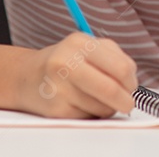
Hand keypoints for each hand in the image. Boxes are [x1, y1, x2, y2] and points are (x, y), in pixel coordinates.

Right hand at [19, 32, 136, 117]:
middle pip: (111, 89)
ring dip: (108, 107)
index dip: (131, 81)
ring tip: (97, 99)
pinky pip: (87, 117)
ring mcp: (59, 88)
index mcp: (80, 43)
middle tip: (128, 103)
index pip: (120, 67)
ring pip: (101, 107)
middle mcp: (66, 63)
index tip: (132, 86)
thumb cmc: (64, 61)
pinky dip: (92, 113)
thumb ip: (113, 58)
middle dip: (126, 100)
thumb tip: (131, 82)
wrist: (26, 76)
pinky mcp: (55, 110)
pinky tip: (81, 103)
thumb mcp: (88, 46)